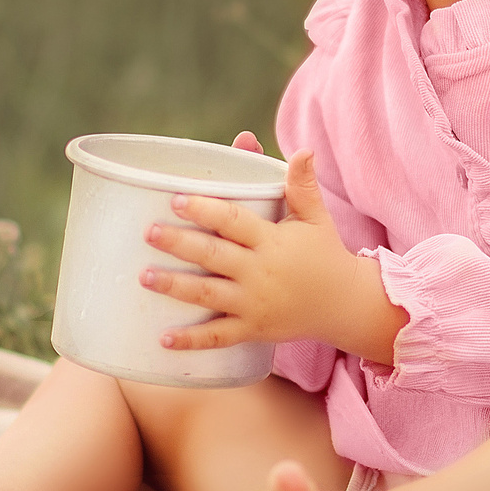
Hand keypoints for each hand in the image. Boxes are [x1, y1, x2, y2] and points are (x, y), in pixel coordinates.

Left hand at [142, 148, 406, 363]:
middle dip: (180, 244)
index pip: (234, 222)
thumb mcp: (315, 218)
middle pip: (214, 256)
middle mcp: (261, 272)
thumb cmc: (324, 254)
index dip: (205, 210)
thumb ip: (301, 185)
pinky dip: (191, 341)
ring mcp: (255, 304)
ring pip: (209, 295)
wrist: (345, 304)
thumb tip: (303, 149)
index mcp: (273, 241)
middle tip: (149, 232)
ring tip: (144, 276)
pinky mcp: (253, 330)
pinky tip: (163, 339)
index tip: (176, 199)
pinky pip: (218, 337)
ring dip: (175, 287)